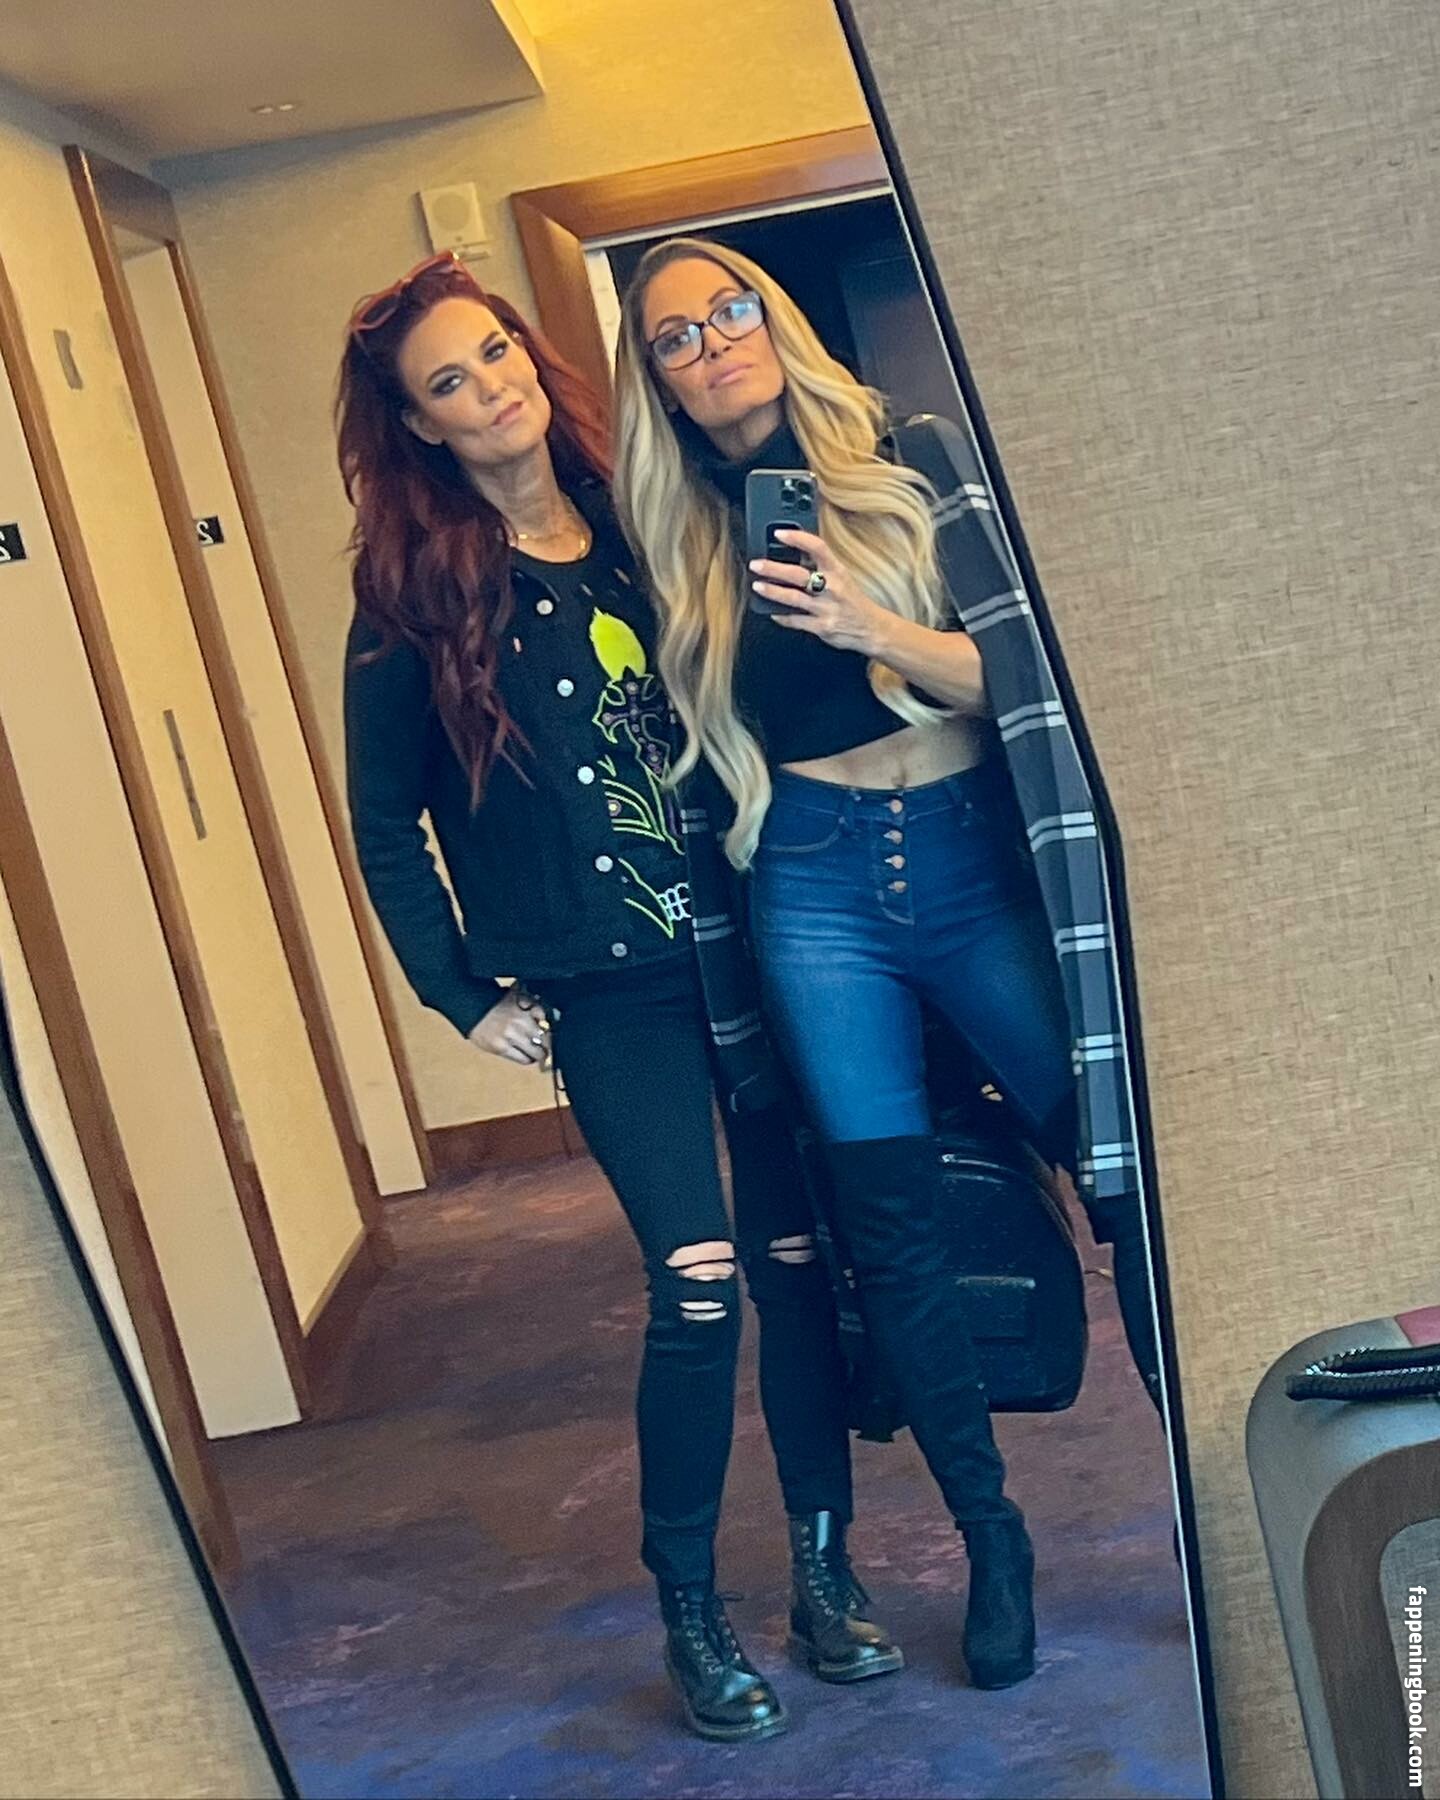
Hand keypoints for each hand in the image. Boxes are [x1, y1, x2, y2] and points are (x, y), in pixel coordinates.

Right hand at [468, 988, 551, 1068]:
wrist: (470, 1010)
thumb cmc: (492, 1004)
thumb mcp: (514, 997)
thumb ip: (530, 1004)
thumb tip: (543, 1017)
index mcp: (522, 1008)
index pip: (544, 1018)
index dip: (548, 1025)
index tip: (547, 1030)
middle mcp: (518, 1023)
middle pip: (544, 1037)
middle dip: (545, 1040)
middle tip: (544, 1043)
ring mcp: (509, 1037)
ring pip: (536, 1052)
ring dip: (538, 1053)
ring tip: (537, 1051)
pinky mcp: (500, 1049)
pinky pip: (522, 1059)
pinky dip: (528, 1059)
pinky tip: (527, 1057)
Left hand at [748, 530, 889, 656]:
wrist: (872, 628)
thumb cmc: (854, 601)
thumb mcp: (842, 577)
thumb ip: (821, 566)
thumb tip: (796, 553)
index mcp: (838, 571)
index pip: (818, 548)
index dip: (798, 538)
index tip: (780, 534)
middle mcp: (832, 588)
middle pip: (798, 575)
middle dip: (774, 569)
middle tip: (756, 564)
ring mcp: (826, 609)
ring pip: (793, 598)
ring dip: (772, 592)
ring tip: (757, 586)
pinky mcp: (822, 627)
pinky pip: (796, 621)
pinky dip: (781, 616)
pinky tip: (772, 612)